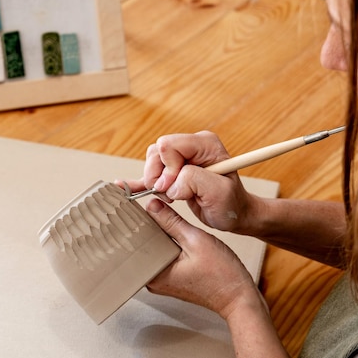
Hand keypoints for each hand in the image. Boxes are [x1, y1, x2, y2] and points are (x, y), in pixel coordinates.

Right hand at [142, 131, 260, 233]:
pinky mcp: (173, 169)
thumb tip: (169, 184)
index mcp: (205, 144)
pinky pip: (149, 171)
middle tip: (169, 194)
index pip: (170, 145)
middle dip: (157, 175)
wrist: (234, 214)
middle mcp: (192, 145)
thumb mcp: (218, 193)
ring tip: (169, 196)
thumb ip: (193, 181)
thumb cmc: (232, 204)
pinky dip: (138, 181)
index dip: (167, 169)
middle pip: (157, 152)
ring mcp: (181, 156)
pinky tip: (123, 186)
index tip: (174, 189)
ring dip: (154, 181)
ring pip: (151, 160)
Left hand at [145, 198, 263, 319]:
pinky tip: (171, 231)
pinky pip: (162, 256)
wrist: (238, 297)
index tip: (138, 206)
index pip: (135, 242)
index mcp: (154, 274)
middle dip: (147, 226)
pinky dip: (166, 243)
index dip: (137, 222)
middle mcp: (153, 281)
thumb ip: (171, 221)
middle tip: (151, 208)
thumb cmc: (221, 274)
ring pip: (153, 249)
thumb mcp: (195, 239)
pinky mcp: (170, 278)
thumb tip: (151, 205)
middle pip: (142, 246)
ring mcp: (161, 281)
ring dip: (157, 234)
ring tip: (162, 217)